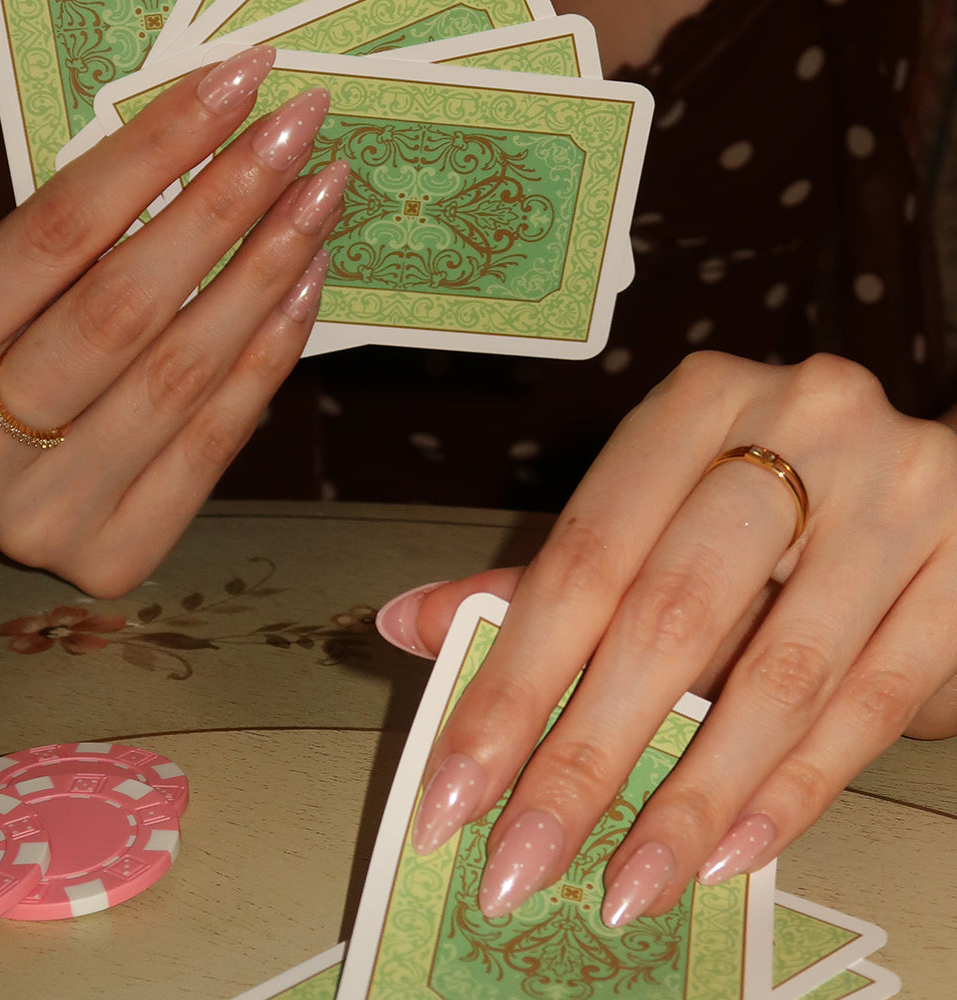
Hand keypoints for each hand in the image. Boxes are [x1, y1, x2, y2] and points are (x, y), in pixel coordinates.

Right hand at [0, 47, 346, 597]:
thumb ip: (54, 260)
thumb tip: (185, 165)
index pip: (57, 236)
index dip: (155, 152)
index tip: (234, 87)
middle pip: (129, 307)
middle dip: (227, 206)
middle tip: (300, 131)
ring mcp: (48, 517)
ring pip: (183, 378)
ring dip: (266, 276)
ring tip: (318, 201)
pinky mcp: (113, 555)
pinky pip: (211, 445)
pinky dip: (267, 361)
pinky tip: (304, 290)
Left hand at [378, 351, 956, 922]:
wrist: (913, 485)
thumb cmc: (759, 507)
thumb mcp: (650, 522)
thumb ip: (542, 578)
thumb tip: (410, 624)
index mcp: (695, 405)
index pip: (581, 559)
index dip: (511, 682)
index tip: (456, 792)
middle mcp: (800, 422)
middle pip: (670, 615)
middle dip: (587, 757)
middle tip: (522, 861)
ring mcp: (898, 490)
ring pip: (779, 672)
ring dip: (690, 796)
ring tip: (623, 883)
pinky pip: (872, 700)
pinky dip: (794, 788)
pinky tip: (726, 853)